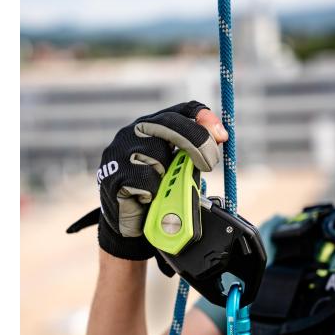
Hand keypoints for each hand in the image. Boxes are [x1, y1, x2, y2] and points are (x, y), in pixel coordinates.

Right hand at [97, 101, 226, 259]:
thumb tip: (220, 136)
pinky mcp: (113, 174)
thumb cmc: (157, 192)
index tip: (221, 135)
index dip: (203, 117)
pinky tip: (145, 199)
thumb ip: (195, 152)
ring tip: (160, 190)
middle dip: (196, 141)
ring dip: (167, 178)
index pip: (182, 110)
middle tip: (209, 164)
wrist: (129, 224)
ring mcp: (120, 151)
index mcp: (153, 126)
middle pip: (170, 124)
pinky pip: (145, 181)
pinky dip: (152, 193)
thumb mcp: (180, 169)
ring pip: (158, 156)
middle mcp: (133, 132)